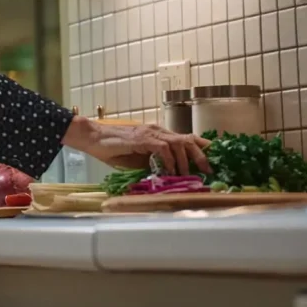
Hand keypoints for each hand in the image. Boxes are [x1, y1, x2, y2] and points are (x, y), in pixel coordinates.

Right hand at [63, 116, 211, 174]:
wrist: (92, 138)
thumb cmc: (111, 149)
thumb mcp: (138, 158)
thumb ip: (153, 163)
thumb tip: (168, 175)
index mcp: (158, 135)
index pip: (186, 138)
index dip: (202, 148)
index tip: (214, 160)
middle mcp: (158, 131)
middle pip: (188, 139)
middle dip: (202, 155)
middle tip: (209, 171)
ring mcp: (150, 133)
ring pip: (179, 143)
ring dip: (186, 160)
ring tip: (190, 174)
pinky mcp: (142, 138)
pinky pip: (162, 148)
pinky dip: (169, 160)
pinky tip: (169, 170)